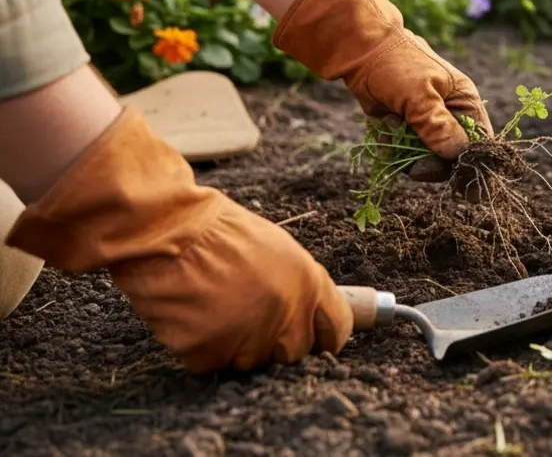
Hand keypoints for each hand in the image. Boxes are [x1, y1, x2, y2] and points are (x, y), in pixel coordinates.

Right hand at [4, 107, 351, 372]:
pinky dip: (203, 347)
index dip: (326, 336)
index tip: (317, 339)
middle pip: (295, 354)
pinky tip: (193, 315)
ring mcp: (248, 338)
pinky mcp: (209, 354)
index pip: (337, 329)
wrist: (169, 232)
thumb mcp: (278, 248)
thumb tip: (308, 315)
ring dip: (237, 345)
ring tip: (215, 307)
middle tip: (252, 320)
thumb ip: (299, 286)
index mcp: (309, 284)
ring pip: (251, 362)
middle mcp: (285, 315)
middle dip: (278, 344)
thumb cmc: (220, 232)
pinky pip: (213, 363)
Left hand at [272, 0, 493, 166]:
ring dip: (405, 150)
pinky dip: (390, 146)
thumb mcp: (420, 95)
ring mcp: (426, 125)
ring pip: (424, 159)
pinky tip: (383, 125)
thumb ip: (438, 126)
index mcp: (465, 103)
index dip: (471, 163)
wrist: (360, 51)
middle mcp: (450, 116)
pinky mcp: (404, 130)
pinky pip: (402, 154)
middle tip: (414, 162)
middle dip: (430, 161)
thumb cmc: (397, 65)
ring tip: (392, 123)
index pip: (480, 143)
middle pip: (450, 157)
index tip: (455, 178)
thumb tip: (458, 155)